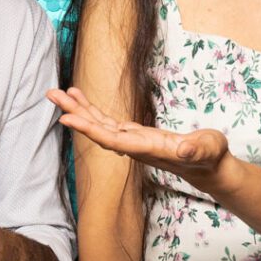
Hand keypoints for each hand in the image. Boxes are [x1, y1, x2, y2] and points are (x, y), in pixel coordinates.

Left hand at [47, 87, 234, 189]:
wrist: (209, 168)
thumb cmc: (210, 157)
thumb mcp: (208, 149)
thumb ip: (196, 149)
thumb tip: (184, 149)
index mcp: (147, 148)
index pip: (111, 139)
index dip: (88, 128)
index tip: (66, 118)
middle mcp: (133, 146)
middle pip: (97, 130)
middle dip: (74, 112)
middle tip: (50, 94)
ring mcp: (133, 141)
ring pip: (99, 124)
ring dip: (79, 109)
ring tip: (59, 92)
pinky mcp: (135, 135)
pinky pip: (108, 122)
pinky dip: (93, 110)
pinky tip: (80, 98)